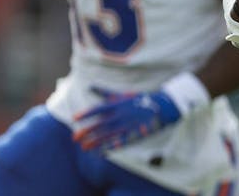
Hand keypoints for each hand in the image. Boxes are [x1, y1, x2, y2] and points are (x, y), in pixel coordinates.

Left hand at [73, 73, 209, 150]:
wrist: (164, 105)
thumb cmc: (141, 99)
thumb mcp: (123, 94)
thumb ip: (106, 92)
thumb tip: (90, 86)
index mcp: (119, 103)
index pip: (100, 108)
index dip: (87, 113)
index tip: (74, 118)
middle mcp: (123, 113)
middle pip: (102, 123)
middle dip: (88, 130)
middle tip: (75, 137)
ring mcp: (129, 124)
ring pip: (109, 134)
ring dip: (96, 141)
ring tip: (84, 147)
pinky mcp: (136, 132)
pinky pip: (122, 141)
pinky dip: (112, 146)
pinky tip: (103, 151)